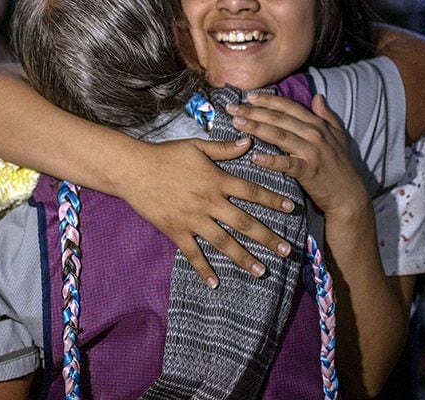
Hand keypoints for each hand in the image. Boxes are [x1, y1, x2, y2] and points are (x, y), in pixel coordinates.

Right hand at [121, 137, 296, 286]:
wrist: (133, 170)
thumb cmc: (165, 155)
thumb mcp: (196, 146)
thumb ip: (223, 148)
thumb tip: (248, 142)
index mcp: (216, 180)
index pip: (251, 191)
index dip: (272, 200)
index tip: (292, 209)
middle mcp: (208, 202)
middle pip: (243, 222)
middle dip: (267, 237)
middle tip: (286, 251)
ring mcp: (192, 219)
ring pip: (223, 242)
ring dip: (243, 257)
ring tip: (261, 271)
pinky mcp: (176, 231)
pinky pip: (193, 254)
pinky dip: (203, 269)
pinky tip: (215, 283)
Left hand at [224, 93, 369, 220]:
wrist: (348, 196)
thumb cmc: (340, 166)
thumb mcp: (339, 137)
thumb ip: (327, 116)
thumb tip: (317, 97)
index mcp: (318, 125)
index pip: (288, 107)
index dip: (267, 100)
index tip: (247, 96)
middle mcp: (315, 135)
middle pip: (279, 119)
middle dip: (254, 111)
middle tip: (232, 108)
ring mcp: (312, 153)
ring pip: (280, 136)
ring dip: (256, 128)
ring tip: (237, 123)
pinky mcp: (309, 171)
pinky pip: (287, 164)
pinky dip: (271, 160)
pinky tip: (254, 157)